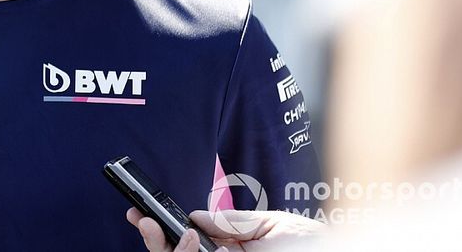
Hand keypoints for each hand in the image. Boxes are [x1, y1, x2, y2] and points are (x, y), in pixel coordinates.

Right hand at [127, 208, 324, 250]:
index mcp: (235, 251)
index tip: (142, 214)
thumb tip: (196, 215)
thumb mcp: (274, 225)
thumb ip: (234, 222)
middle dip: (156, 241)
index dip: (164, 229)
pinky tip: (200, 244)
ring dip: (173, 250)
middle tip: (144, 221)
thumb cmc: (318, 246)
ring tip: (180, 234)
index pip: (191, 242)